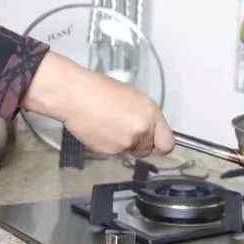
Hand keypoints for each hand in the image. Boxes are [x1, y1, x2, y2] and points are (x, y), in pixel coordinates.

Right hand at [21, 51, 173, 157]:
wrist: (76, 96)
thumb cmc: (100, 90)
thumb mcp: (133, 97)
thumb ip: (145, 116)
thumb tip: (150, 128)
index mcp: (151, 113)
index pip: (167, 143)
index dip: (160, 144)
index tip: (156, 144)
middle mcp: (142, 129)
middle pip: (148, 150)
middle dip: (139, 144)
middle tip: (125, 130)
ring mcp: (126, 142)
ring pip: (130, 152)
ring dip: (123, 144)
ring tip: (110, 125)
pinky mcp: (110, 151)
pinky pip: (115, 153)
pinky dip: (109, 145)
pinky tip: (101, 130)